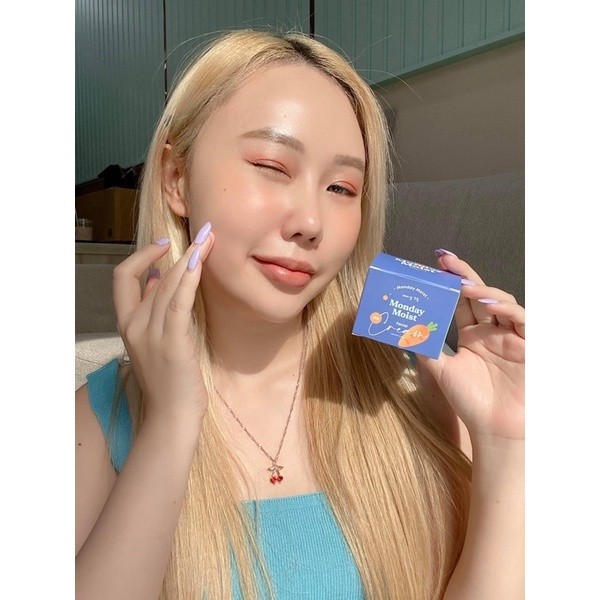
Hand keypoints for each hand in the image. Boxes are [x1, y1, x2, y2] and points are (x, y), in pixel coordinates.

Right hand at [112, 225, 213, 424]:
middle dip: (178, 251)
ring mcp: (151, 334)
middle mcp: (134, 326)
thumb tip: (159, 278)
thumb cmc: (167, 379)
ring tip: (209, 239)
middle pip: (153, 277)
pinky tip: (199, 262)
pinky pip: (178, 303)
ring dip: (190, 258)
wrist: (171, 415)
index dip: (142, 257)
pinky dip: (189, 279)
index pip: (123, 278)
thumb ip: (152, 310)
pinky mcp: (172, 342)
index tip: (165, 245)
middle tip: (204, 233)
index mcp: (126, 324)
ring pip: (167, 285)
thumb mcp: (153, 341)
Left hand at [417, 250, 523, 442]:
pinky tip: (491, 305)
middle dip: (463, 275)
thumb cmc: (469, 400)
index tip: (435, 266)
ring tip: (463, 285)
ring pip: (500, 302)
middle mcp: (490, 331)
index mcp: (472, 334)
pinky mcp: (526, 346)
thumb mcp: (440, 370)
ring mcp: (509, 336)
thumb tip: (400, 332)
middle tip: (446, 259)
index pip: (461, 301)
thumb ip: (425, 349)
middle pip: (479, 294)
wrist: (493, 428)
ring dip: (483, 290)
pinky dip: (508, 310)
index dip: (450, 283)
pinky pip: (522, 321)